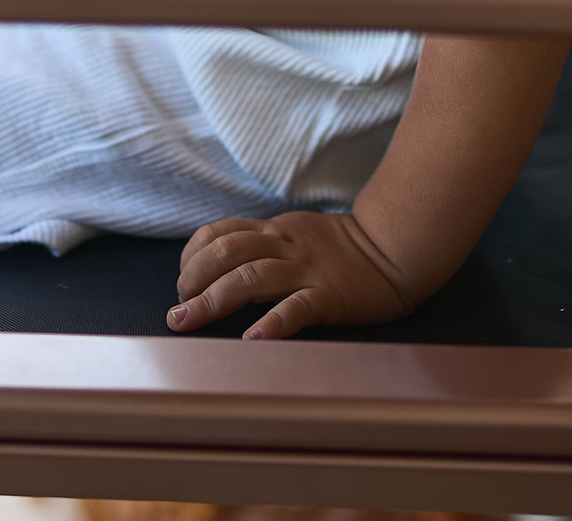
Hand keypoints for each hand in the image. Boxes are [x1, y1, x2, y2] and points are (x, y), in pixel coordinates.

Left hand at [168, 210, 417, 339]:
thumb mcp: (295, 234)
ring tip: (189, 321)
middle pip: (225, 253)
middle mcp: (284, 246)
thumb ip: (261, 247)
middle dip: (192, 280)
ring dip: (214, 300)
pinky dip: (272, 323)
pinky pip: (297, 308)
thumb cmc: (341, 248)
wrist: (395, 247)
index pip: (219, 233)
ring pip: (251, 277)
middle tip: (177, 312)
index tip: (181, 283)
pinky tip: (252, 340)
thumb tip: (218, 271)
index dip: (191, 256)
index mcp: (273, 231)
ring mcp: (306, 270)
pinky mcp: (330, 296)